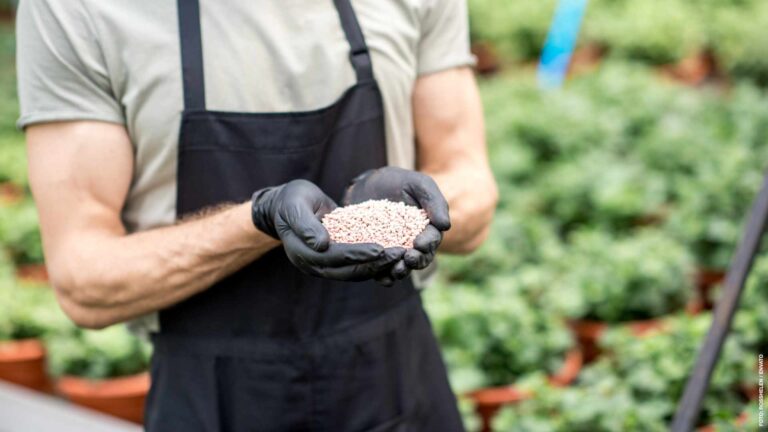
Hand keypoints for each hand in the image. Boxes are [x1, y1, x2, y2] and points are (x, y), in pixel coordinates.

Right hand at [252, 179, 403, 280]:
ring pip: (357, 272)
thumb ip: (305, 224)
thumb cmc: (290, 201)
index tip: (380, 249)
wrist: (287, 205)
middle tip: (400, 253)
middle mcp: (315, 266)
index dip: (357, 254)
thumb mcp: (294, 206)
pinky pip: (359, 265)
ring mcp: (326, 265)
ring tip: (403, 254)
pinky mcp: (337, 260)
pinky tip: (395, 252)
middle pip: (349, 271)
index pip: (335, 258)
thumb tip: (321, 245)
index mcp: (303, 255)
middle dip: (376, 264)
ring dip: (380, 265)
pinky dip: (376, 261)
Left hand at [343, 167, 449, 283]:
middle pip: (420, 258)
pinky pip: (381, 269)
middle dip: (416, 261)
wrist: (368, 184)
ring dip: (401, 271)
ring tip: (396, 270)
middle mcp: (414, 244)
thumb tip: (445, 225)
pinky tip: (379, 276)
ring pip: (402, 267)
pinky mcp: (377, 255)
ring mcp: (395, 251)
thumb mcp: (418, 184)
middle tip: (409, 259)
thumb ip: (433, 201)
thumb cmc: (398, 182)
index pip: (432, 240)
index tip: (420, 244)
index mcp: (428, 229)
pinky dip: (382, 276)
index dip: (427, 243)